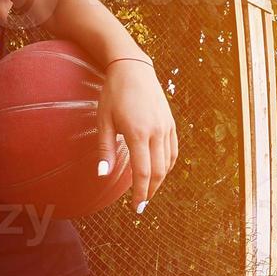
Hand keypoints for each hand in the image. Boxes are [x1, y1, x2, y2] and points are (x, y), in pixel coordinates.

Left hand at [94, 59, 178, 212]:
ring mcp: (166, 127)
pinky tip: (159, 171)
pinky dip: (167, 165)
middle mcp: (156, 131)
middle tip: (141, 204)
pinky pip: (173, 150)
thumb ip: (105, 149)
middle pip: (159, 171)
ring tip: (148, 189)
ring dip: (160, 180)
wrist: (133, 68)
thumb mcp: (104, 120)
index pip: (143, 172)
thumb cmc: (113, 94)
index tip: (136, 207)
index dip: (140, 193)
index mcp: (138, 132)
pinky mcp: (170, 123)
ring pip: (168, 162)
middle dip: (151, 190)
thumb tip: (103, 174)